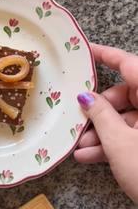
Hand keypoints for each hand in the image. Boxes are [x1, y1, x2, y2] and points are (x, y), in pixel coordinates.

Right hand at [75, 44, 137, 202]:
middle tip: (77, 121)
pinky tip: (91, 156)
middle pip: (125, 95)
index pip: (129, 64)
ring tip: (79, 146)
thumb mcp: (121, 142)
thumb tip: (85, 97)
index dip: (105, 55)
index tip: (84, 52)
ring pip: (127, 118)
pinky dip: (114, 144)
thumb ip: (100, 115)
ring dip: (102, 132)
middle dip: (98, 111)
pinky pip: (133, 135)